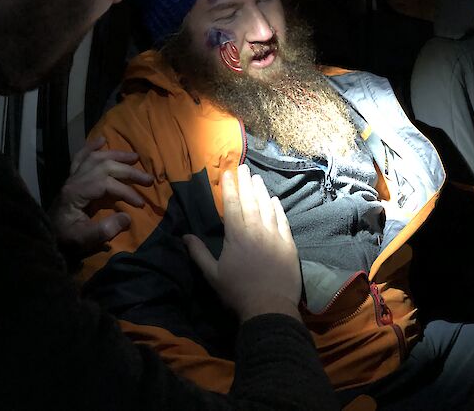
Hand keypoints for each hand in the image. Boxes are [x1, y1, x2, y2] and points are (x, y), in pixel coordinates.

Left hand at [49, 137, 153, 258]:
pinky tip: (102, 140)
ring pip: (96, 158)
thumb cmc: (65, 239)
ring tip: (135, 157)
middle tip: (148, 180)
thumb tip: (127, 217)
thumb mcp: (84, 240)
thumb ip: (105, 230)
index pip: (106, 184)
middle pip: (105, 167)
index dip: (126, 191)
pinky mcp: (72, 179)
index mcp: (76, 193)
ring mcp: (72, 177)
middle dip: (128, 172)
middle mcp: (74, 180)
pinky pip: (80, 157)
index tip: (140, 204)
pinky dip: (91, 147)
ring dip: (116, 155)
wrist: (46, 238)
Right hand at [184, 165, 301, 322]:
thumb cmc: (238, 292)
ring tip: (257, 178)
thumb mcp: (213, 275)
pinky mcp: (288, 244)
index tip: (227, 172)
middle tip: (243, 166)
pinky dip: (278, 209)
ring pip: (267, 207)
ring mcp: (274, 236)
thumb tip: (185, 236)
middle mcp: (256, 230)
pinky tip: (275, 200)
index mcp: (236, 236)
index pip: (231, 205)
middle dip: (245, 182)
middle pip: (250, 200)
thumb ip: (199, 254)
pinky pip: (283, 221)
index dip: (229, 187)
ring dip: (261, 191)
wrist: (270, 306)